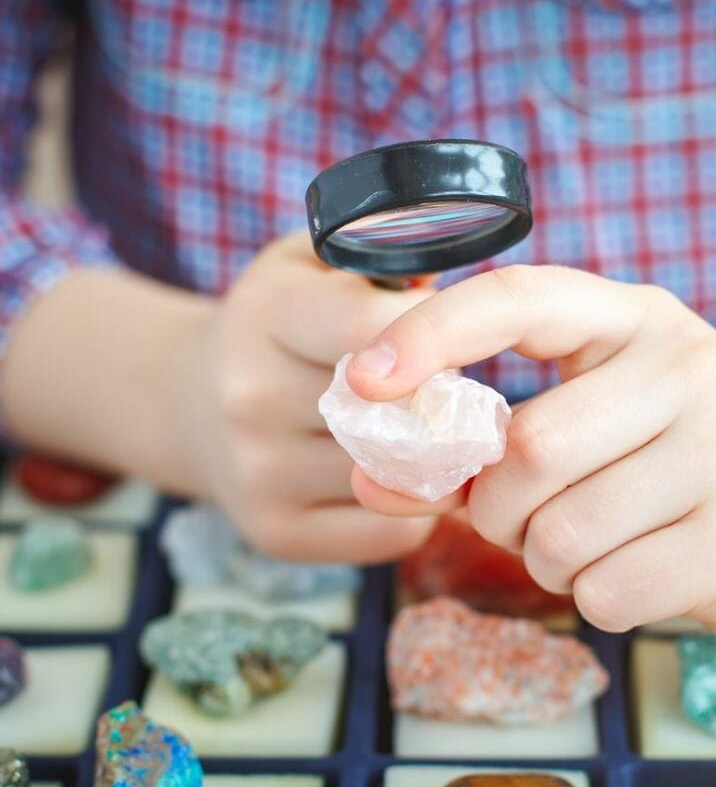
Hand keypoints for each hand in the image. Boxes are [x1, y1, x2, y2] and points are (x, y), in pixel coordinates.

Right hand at [178, 231, 435, 561]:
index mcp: (266, 314)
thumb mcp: (310, 264)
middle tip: (453, 394)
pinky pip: (391, 531)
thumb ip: (377, 254)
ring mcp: (258, 472)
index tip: (451, 340)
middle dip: (440, 402)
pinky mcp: (276, 531)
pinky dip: (416, 509)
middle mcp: (249, 397)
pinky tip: (402, 478)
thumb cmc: (276, 324)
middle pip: (390, 411)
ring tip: (429, 434)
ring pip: (398, 476)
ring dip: (435, 460)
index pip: (370, 329)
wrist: (191, 402)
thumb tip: (451, 288)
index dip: (431, 335)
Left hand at [344, 265, 715, 640]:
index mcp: (633, 319)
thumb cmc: (664, 462)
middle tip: (520, 519)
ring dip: (544, 560)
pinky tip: (633, 574)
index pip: (518, 299)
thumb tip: (369, 481)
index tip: (362, 380)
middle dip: (498, 509)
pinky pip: (605, 591)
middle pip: (529, 450)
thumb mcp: (583, 428)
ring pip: (558, 534)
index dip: (430, 335)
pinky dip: (593, 598)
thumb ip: (473, 452)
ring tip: (587, 546)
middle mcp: (685, 366)